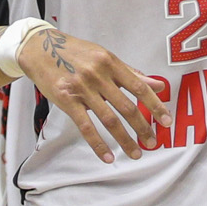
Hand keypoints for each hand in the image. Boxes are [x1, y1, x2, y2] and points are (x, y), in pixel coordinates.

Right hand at [14, 26, 167, 162]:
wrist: (40, 48)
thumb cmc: (75, 53)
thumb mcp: (104, 57)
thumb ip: (131, 73)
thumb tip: (157, 85)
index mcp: (110, 62)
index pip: (139, 86)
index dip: (155, 105)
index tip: (167, 121)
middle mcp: (98, 75)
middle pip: (126, 106)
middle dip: (143, 127)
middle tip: (153, 143)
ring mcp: (82, 88)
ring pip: (109, 120)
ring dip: (124, 140)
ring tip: (135, 153)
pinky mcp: (66, 101)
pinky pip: (86, 127)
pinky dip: (98, 144)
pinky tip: (108, 157)